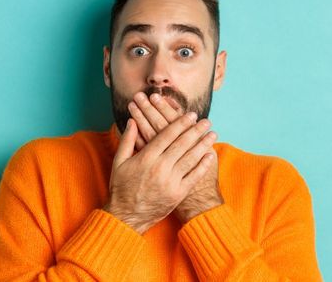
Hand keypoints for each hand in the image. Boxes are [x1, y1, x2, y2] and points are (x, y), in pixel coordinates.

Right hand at [128, 92, 223, 222]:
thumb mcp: (119, 162)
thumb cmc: (121, 188)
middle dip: (196, 130)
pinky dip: (203, 165)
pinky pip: (194, 176)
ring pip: (191, 158)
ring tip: (212, 134)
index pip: (167, 136)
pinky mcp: (178, 194)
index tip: (191, 115)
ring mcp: (170, 182)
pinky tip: (210, 155)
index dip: (180, 124)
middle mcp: (159, 168)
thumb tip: (132, 120)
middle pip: (182, 144)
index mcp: (145, 158)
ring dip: (203, 144)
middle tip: (206, 121)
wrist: (128, 216)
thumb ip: (127, 140)